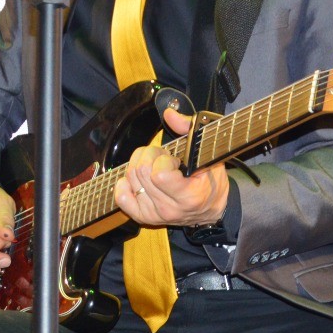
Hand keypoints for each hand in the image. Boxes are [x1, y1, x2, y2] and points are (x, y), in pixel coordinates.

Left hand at [113, 106, 228, 227]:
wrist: (209, 211)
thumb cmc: (210, 182)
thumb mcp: (209, 154)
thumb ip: (190, 130)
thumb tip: (169, 115)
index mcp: (188, 197)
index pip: (159, 175)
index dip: (164, 160)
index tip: (176, 160)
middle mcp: (169, 209)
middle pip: (141, 172)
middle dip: (151, 156)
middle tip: (164, 158)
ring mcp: (154, 214)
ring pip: (130, 178)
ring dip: (140, 164)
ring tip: (155, 166)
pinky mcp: (143, 217)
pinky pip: (121, 198)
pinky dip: (124, 184)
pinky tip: (137, 178)